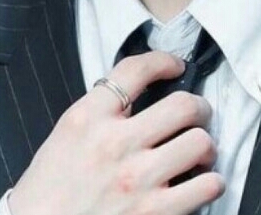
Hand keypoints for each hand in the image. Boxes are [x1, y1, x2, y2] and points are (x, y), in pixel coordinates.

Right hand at [8, 51, 224, 214]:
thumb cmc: (49, 188)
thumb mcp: (67, 132)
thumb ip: (101, 109)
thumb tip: (140, 95)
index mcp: (89, 118)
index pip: (136, 70)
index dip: (164, 60)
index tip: (175, 66)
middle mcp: (115, 144)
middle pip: (182, 105)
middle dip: (198, 107)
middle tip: (197, 114)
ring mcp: (138, 180)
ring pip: (199, 142)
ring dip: (206, 146)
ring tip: (199, 151)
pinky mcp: (155, 213)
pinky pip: (206, 186)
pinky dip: (211, 182)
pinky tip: (202, 181)